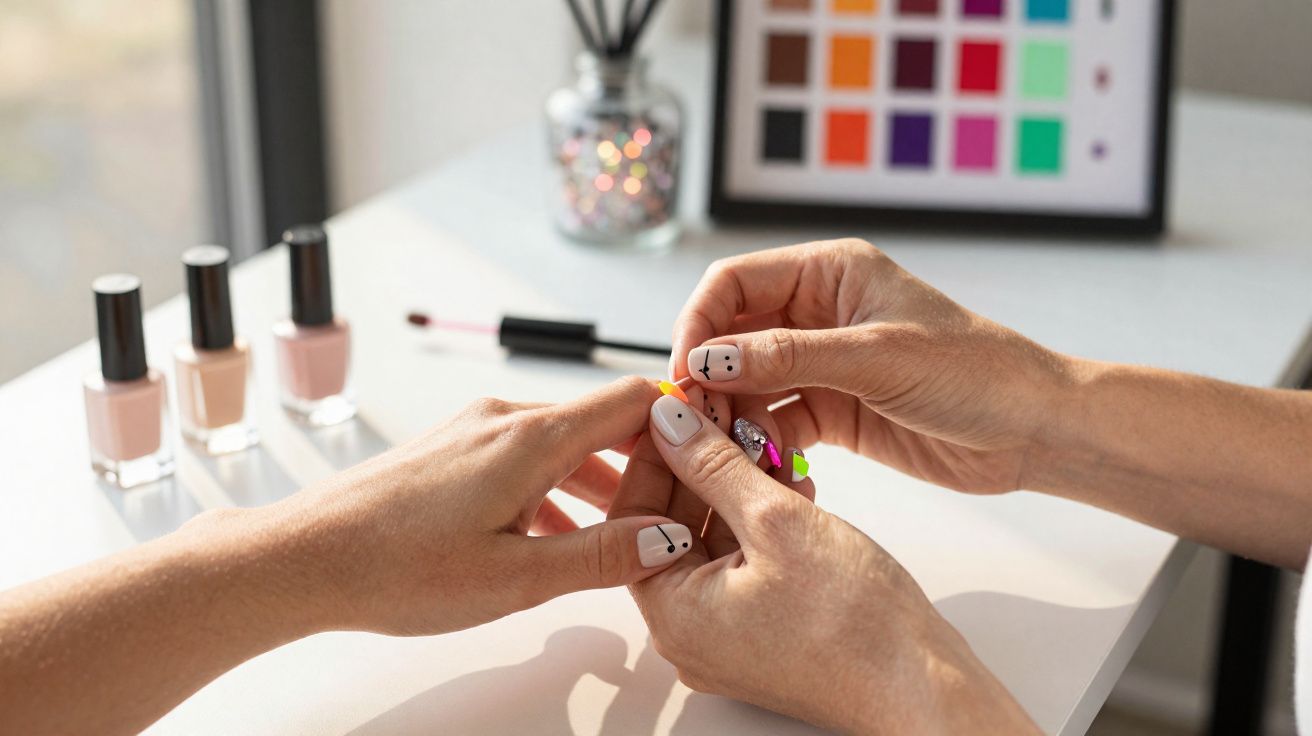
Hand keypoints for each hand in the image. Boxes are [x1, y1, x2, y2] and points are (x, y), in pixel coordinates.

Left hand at [204, 376, 694, 636]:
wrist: (302, 558)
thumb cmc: (396, 568)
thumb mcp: (516, 577)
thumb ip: (601, 555)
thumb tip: (668, 538)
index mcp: (531, 437)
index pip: (632, 399)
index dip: (678, 422)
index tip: (707, 454)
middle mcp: (503, 418)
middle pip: (599, 420)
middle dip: (641, 463)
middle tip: (674, 509)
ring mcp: (472, 430)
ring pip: (560, 441)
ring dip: (596, 480)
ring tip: (622, 531)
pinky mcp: (449, 449)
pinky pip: (522, 454)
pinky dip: (554, 486)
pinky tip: (552, 533)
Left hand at [610, 393, 1038, 733]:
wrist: (922, 687)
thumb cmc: (856, 624)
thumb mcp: (775, 521)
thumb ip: (713, 465)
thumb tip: (670, 425)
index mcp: (673, 613)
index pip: (635, 514)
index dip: (656, 451)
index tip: (675, 408)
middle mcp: (688, 632)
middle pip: (673, 525)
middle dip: (701, 465)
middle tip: (723, 413)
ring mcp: (725, 636)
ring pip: (713, 540)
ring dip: (735, 487)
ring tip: (762, 438)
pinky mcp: (761, 633)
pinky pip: (743, 564)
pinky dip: (760, 522)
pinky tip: (788, 482)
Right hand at [670, 239, 1074, 493]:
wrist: (1033, 431)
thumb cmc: (976, 372)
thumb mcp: (876, 357)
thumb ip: (788, 357)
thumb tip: (706, 360)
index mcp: (829, 274)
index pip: (734, 282)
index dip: (699, 323)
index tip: (684, 372)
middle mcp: (818, 313)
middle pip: (731, 334)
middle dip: (708, 375)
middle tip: (692, 420)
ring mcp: (822, 364)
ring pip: (747, 383)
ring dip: (731, 414)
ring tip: (725, 448)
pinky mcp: (831, 410)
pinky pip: (774, 422)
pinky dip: (760, 442)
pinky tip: (762, 464)